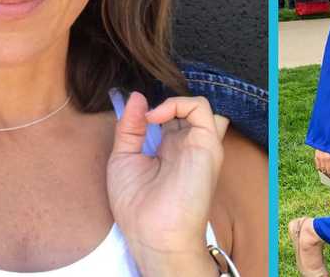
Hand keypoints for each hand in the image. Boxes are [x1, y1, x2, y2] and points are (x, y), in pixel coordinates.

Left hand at [107, 93, 228, 274]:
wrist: (153, 233)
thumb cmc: (136, 206)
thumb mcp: (123, 159)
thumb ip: (129, 127)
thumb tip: (137, 96)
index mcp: (168, 150)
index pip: (169, 118)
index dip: (151, 109)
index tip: (133, 114)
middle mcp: (186, 145)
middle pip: (184, 111)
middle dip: (162, 103)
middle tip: (142, 113)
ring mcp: (198, 143)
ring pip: (196, 106)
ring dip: (171, 101)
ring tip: (150, 117)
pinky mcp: (207, 143)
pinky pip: (200, 107)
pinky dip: (178, 103)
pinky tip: (155, 118)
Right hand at [314, 149, 329, 178]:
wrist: (326, 135)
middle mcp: (327, 159)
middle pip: (329, 172)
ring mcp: (321, 158)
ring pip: (323, 170)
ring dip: (326, 174)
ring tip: (328, 175)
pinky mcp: (316, 156)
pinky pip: (318, 167)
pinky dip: (320, 170)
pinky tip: (323, 171)